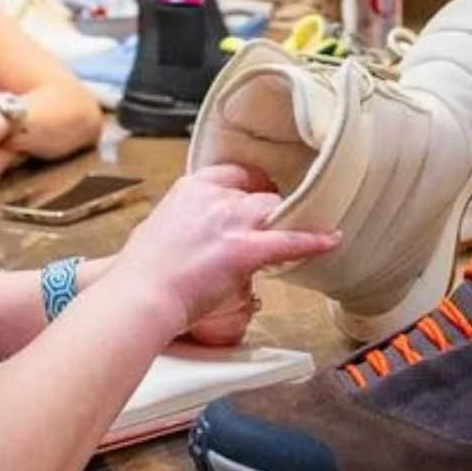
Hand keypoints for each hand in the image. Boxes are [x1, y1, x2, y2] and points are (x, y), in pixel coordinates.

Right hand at [108, 165, 336, 339]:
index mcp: (190, 189)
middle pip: (259, 193)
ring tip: (305, 230)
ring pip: (274, 212)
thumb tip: (193, 236)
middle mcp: (213, 198)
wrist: (141, 295)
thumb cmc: (142, 274)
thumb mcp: (158, 232)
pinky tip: (330, 240)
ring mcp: (230, 222)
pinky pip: (288, 241)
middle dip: (269, 210)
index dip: (250, 188)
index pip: (233, 175)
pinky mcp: (244, 250)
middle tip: (277, 225)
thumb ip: (183, 226)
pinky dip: (313, 241)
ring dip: (287, 223)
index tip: (257, 197)